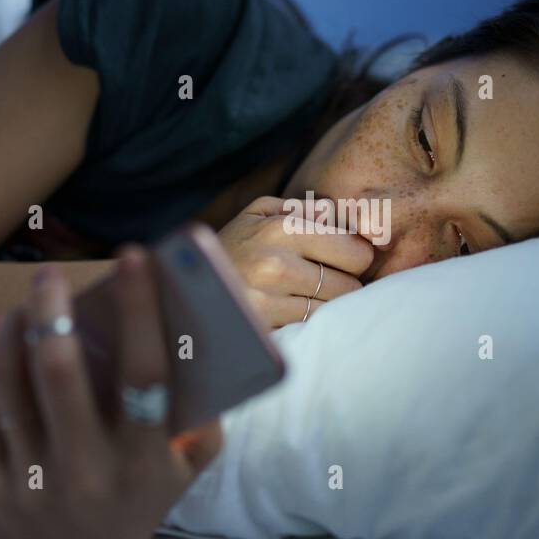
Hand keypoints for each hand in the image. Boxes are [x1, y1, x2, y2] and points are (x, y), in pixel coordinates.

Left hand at [0, 248, 222, 538]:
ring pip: (13, 381)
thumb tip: (185, 326)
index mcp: (145, 462)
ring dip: (17, 326)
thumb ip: (202, 411)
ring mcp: (34, 479)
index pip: (146, 375)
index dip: (141, 310)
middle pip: (61, 372)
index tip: (134, 256)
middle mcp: (87, 472)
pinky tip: (6, 330)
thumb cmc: (142, 490)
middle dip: (53, 309)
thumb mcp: (187, 464)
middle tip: (51, 273)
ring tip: (30, 298)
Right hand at [218, 196, 373, 327]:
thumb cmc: (233, 244)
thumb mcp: (261, 212)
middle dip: (342, 283)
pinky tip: (288, 311)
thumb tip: (353, 215)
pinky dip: (305, 323)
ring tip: (302, 295)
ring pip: (330, 311)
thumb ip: (308, 208)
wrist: (183, 283)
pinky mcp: (260, 330)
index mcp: (281, 229)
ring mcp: (266, 302)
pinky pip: (306, 329)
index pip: (355, 252)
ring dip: (324, 305)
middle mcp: (275, 265)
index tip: (341, 259)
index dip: (354, 257)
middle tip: (322, 280)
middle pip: (349, 286)